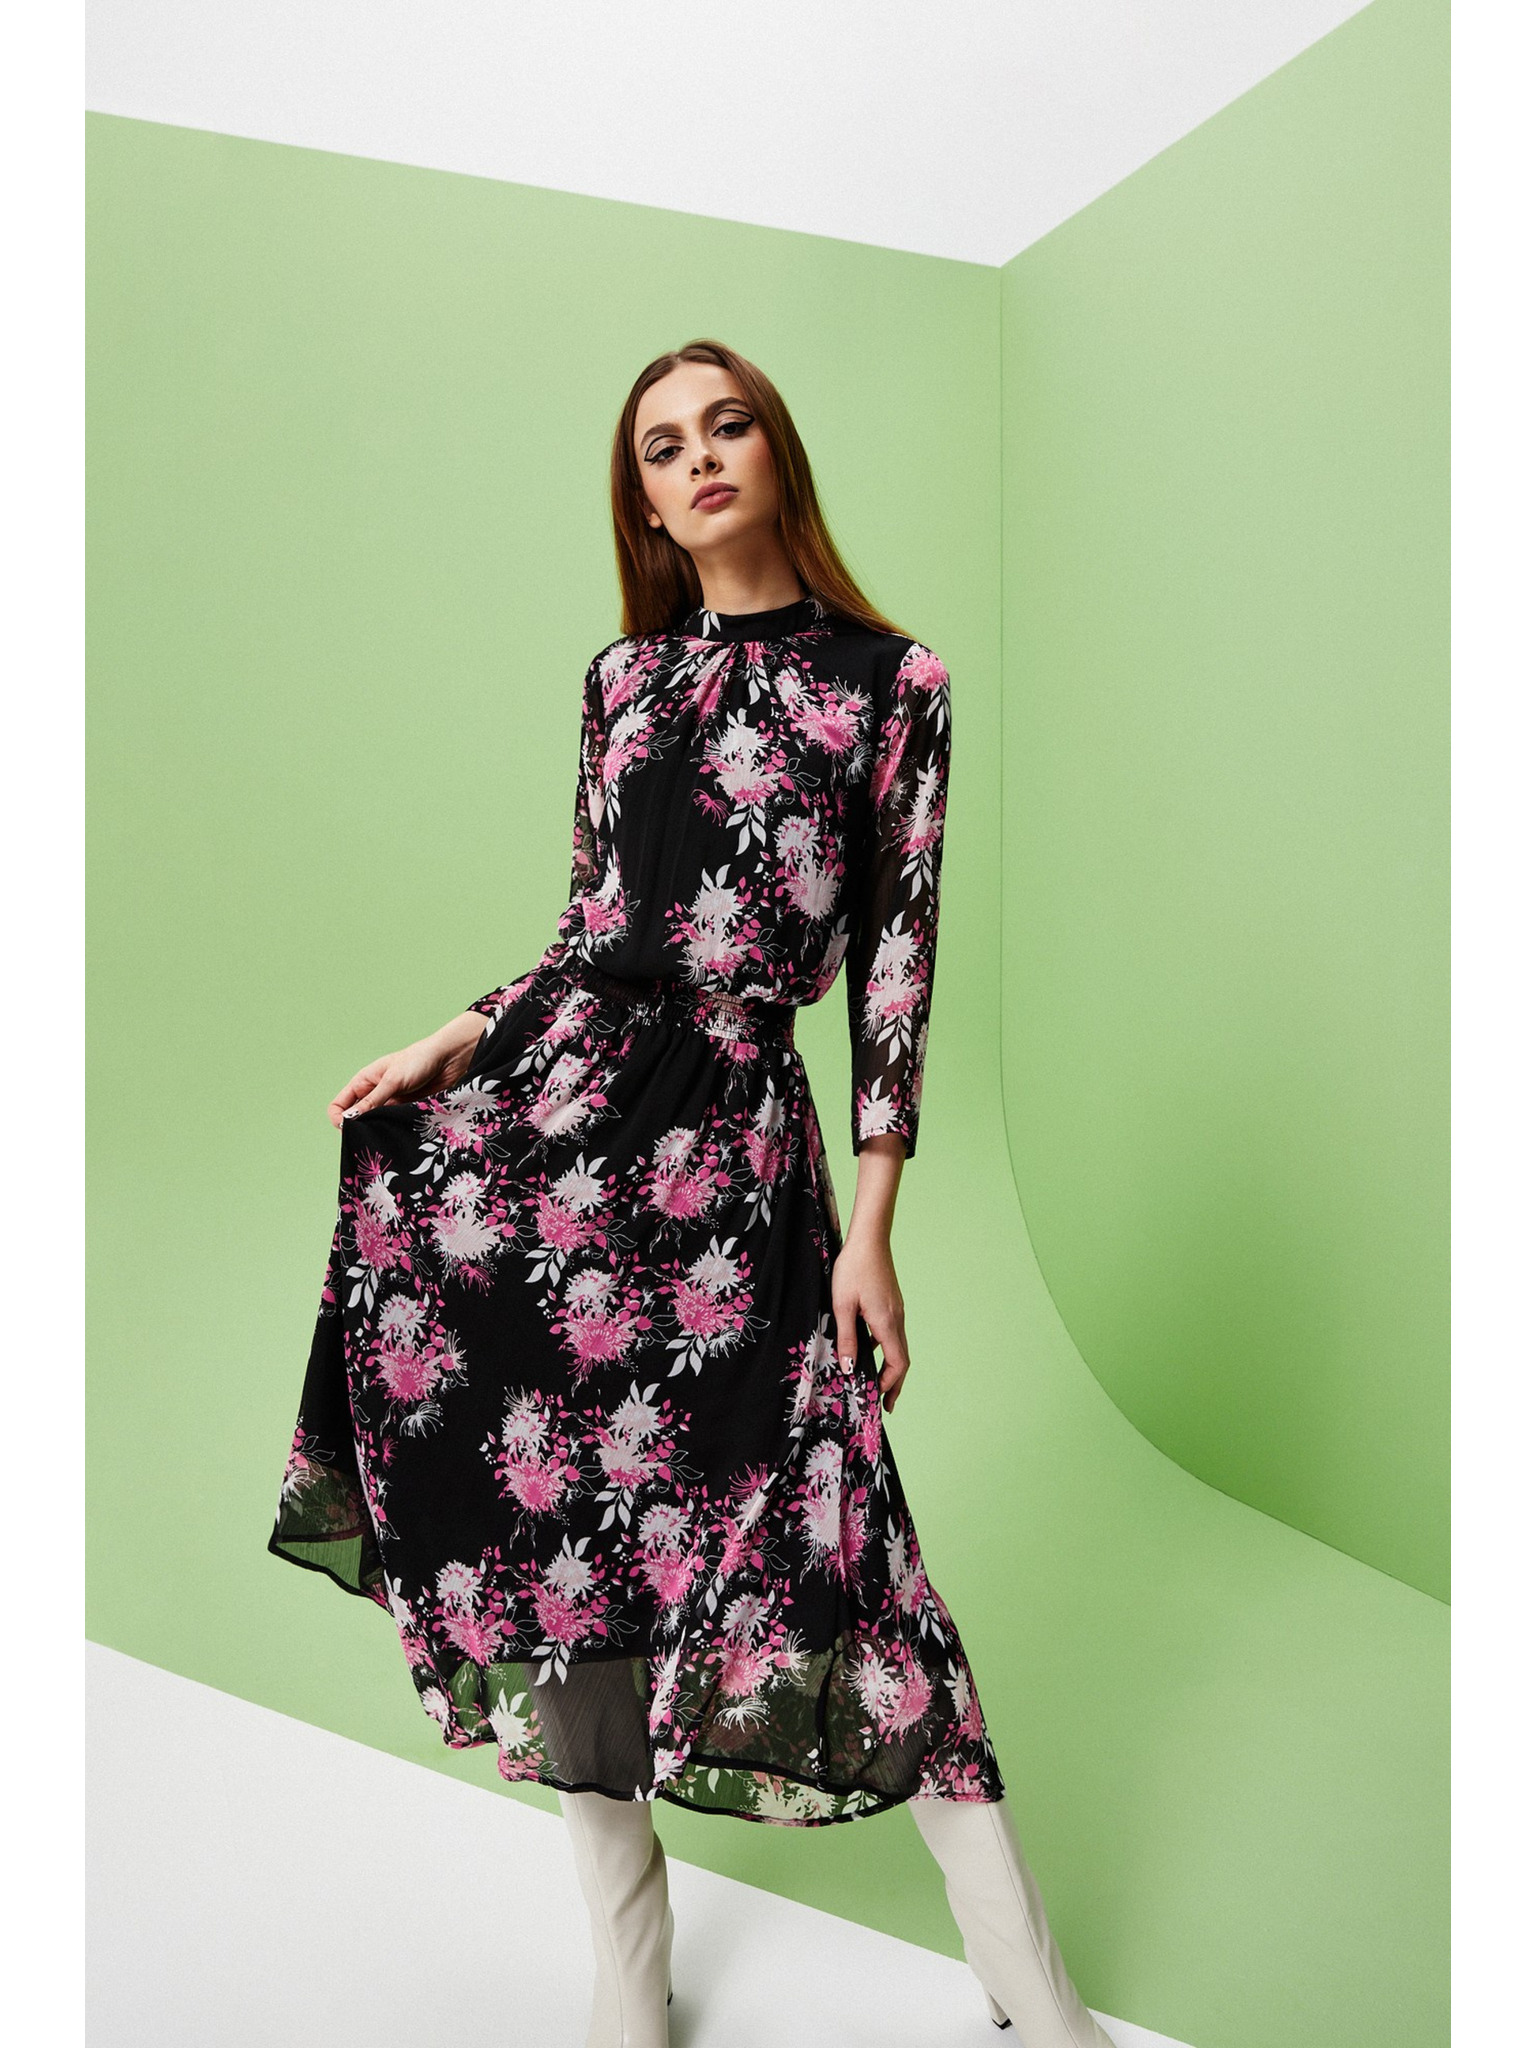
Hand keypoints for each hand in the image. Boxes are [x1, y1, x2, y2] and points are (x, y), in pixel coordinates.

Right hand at [328, 1013, 487, 1128]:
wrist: (449, 1060)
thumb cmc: (418, 1060)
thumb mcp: (392, 1080)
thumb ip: (372, 1101)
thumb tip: (349, 1119)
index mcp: (363, 1083)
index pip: (339, 1106)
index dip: (340, 1119)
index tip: (350, 1129)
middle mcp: (374, 1095)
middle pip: (356, 1119)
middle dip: (358, 1130)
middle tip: (369, 1139)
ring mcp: (390, 1105)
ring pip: (375, 1126)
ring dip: (378, 1132)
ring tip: (386, 1137)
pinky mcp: (405, 1112)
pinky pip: (394, 1127)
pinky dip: (394, 1133)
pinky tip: (399, 1136)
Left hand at [832, 1228, 909, 1413]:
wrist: (869, 1239)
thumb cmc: (853, 1268)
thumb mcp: (842, 1305)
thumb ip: (847, 1338)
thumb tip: (850, 1368)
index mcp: (887, 1323)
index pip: (898, 1363)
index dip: (890, 1384)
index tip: (878, 1399)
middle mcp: (896, 1319)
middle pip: (902, 1359)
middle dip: (894, 1383)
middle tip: (886, 1404)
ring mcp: (896, 1311)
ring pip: (897, 1346)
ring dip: (889, 1367)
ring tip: (876, 1382)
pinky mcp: (891, 1303)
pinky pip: (891, 1333)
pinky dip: (884, 1349)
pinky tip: (868, 1349)